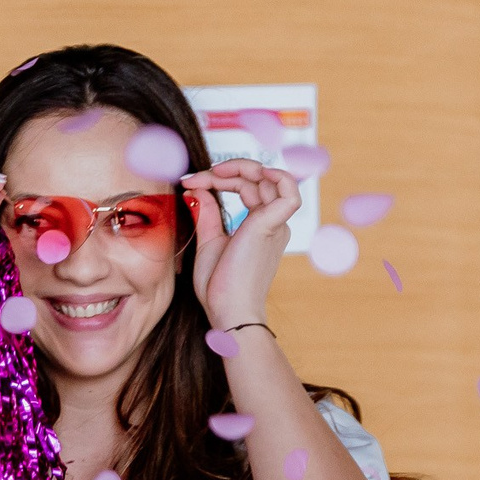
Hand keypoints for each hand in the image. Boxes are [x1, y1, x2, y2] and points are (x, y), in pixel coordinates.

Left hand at [182, 159, 298, 329]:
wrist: (227, 311)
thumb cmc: (220, 286)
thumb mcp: (208, 242)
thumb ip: (206, 214)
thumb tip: (198, 189)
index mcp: (261, 227)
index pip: (247, 188)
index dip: (221, 178)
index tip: (191, 182)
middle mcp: (273, 223)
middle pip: (257, 180)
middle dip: (225, 171)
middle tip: (194, 178)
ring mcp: (275, 224)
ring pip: (271, 178)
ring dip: (242, 168)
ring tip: (213, 174)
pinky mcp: (271, 226)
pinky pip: (288, 191)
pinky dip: (274, 175)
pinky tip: (243, 173)